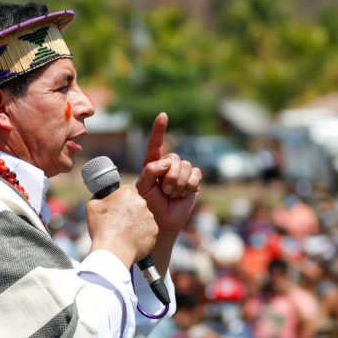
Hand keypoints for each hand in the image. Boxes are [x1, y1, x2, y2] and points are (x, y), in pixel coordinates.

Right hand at [86, 185, 157, 267]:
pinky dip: (141, 235)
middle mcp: (142, 202)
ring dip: (136, 223)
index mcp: (128, 193)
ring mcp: (150, 218)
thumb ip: (99, 197)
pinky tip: (130, 240)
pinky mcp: (154, 232)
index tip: (117, 207)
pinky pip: (147, 231)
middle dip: (130, 210)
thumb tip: (102, 197)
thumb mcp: (92, 206)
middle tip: (119, 222)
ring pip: (143, 217)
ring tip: (123, 233)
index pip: (128, 191)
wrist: (113, 252)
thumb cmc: (101, 229)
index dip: (121, 199)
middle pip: (137, 204)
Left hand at [135, 113, 201, 234]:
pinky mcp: (193, 179)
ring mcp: (182, 171)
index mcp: (153, 163)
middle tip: (164, 191)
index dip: (159, 129)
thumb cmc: (148, 204)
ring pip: (185, 166)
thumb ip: (150, 170)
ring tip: (171, 195)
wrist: (162, 221)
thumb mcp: (142, 187)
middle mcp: (168, 164)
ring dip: (178, 184)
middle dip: (169, 177)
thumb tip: (167, 162)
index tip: (163, 115)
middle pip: (174, 158)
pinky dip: (189, 185)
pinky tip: (183, 194)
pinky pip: (196, 174)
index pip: (155, 144)